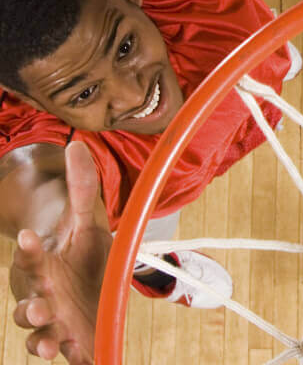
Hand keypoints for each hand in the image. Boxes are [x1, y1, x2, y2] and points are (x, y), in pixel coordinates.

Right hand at [10, 142, 110, 363]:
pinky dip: (61, 354)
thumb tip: (76, 144)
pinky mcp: (70, 339)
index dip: (28, 247)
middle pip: (28, 304)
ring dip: (39, 339)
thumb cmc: (83, 252)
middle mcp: (43, 294)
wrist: (89, 283)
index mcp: (44, 264)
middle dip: (31, 307)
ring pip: (37, 333)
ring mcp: (54, 320)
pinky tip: (68, 354)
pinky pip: (59, 350)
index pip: (31, 256)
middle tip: (41, 305)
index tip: (28, 236)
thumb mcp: (86, 219)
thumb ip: (82, 187)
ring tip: (47, 342)